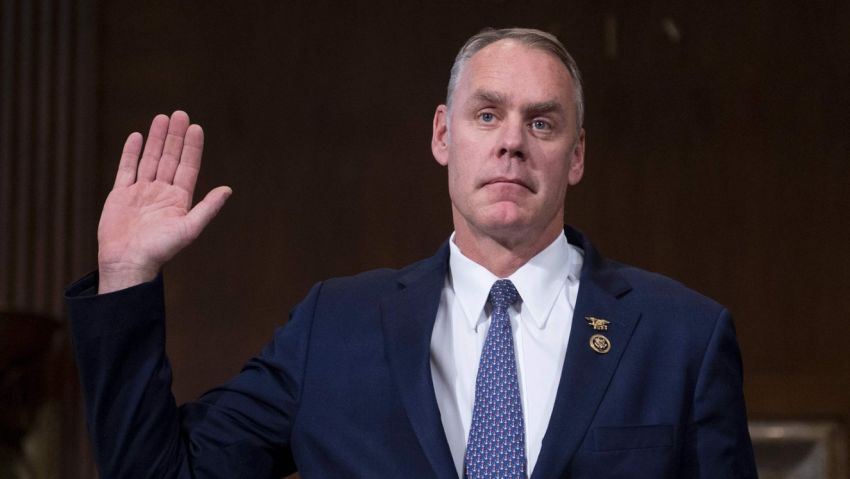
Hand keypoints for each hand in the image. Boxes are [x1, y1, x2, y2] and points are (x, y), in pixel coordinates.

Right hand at [97, 111, 230, 293]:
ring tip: (162, 118)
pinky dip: (131, 152)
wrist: (128, 262)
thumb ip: (208, 208)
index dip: (192, 148)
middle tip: (180, 113)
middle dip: (175, 136)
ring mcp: (141, 192)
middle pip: (169, 158)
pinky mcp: (121, 195)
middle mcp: (161, 193)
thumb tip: (228, 189)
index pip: (188, 167)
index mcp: (179, 199)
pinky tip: (137, 136)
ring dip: (156, 139)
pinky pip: (126, 169)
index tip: (196, 127)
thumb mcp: (189, 228)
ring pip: (150, 159)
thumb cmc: (161, 249)